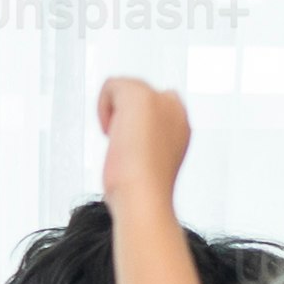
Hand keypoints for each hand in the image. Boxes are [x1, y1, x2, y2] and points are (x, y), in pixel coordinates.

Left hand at [95, 75, 191, 199]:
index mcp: (181, 126)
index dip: (136, 123)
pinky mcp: (140, 95)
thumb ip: (142, 147)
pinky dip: (103, 106)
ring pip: (126, 87)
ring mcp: (160, 99)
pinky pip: (111, 85)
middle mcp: (175, 109)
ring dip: (114, 112)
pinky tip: (110, 133)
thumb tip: (124, 143)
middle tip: (124, 146)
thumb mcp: (148, 166)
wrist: (145, 198)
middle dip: (124, 114)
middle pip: (139, 93)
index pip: (154, 106)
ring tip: (119, 141)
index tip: (133, 148)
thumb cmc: (142, 193)